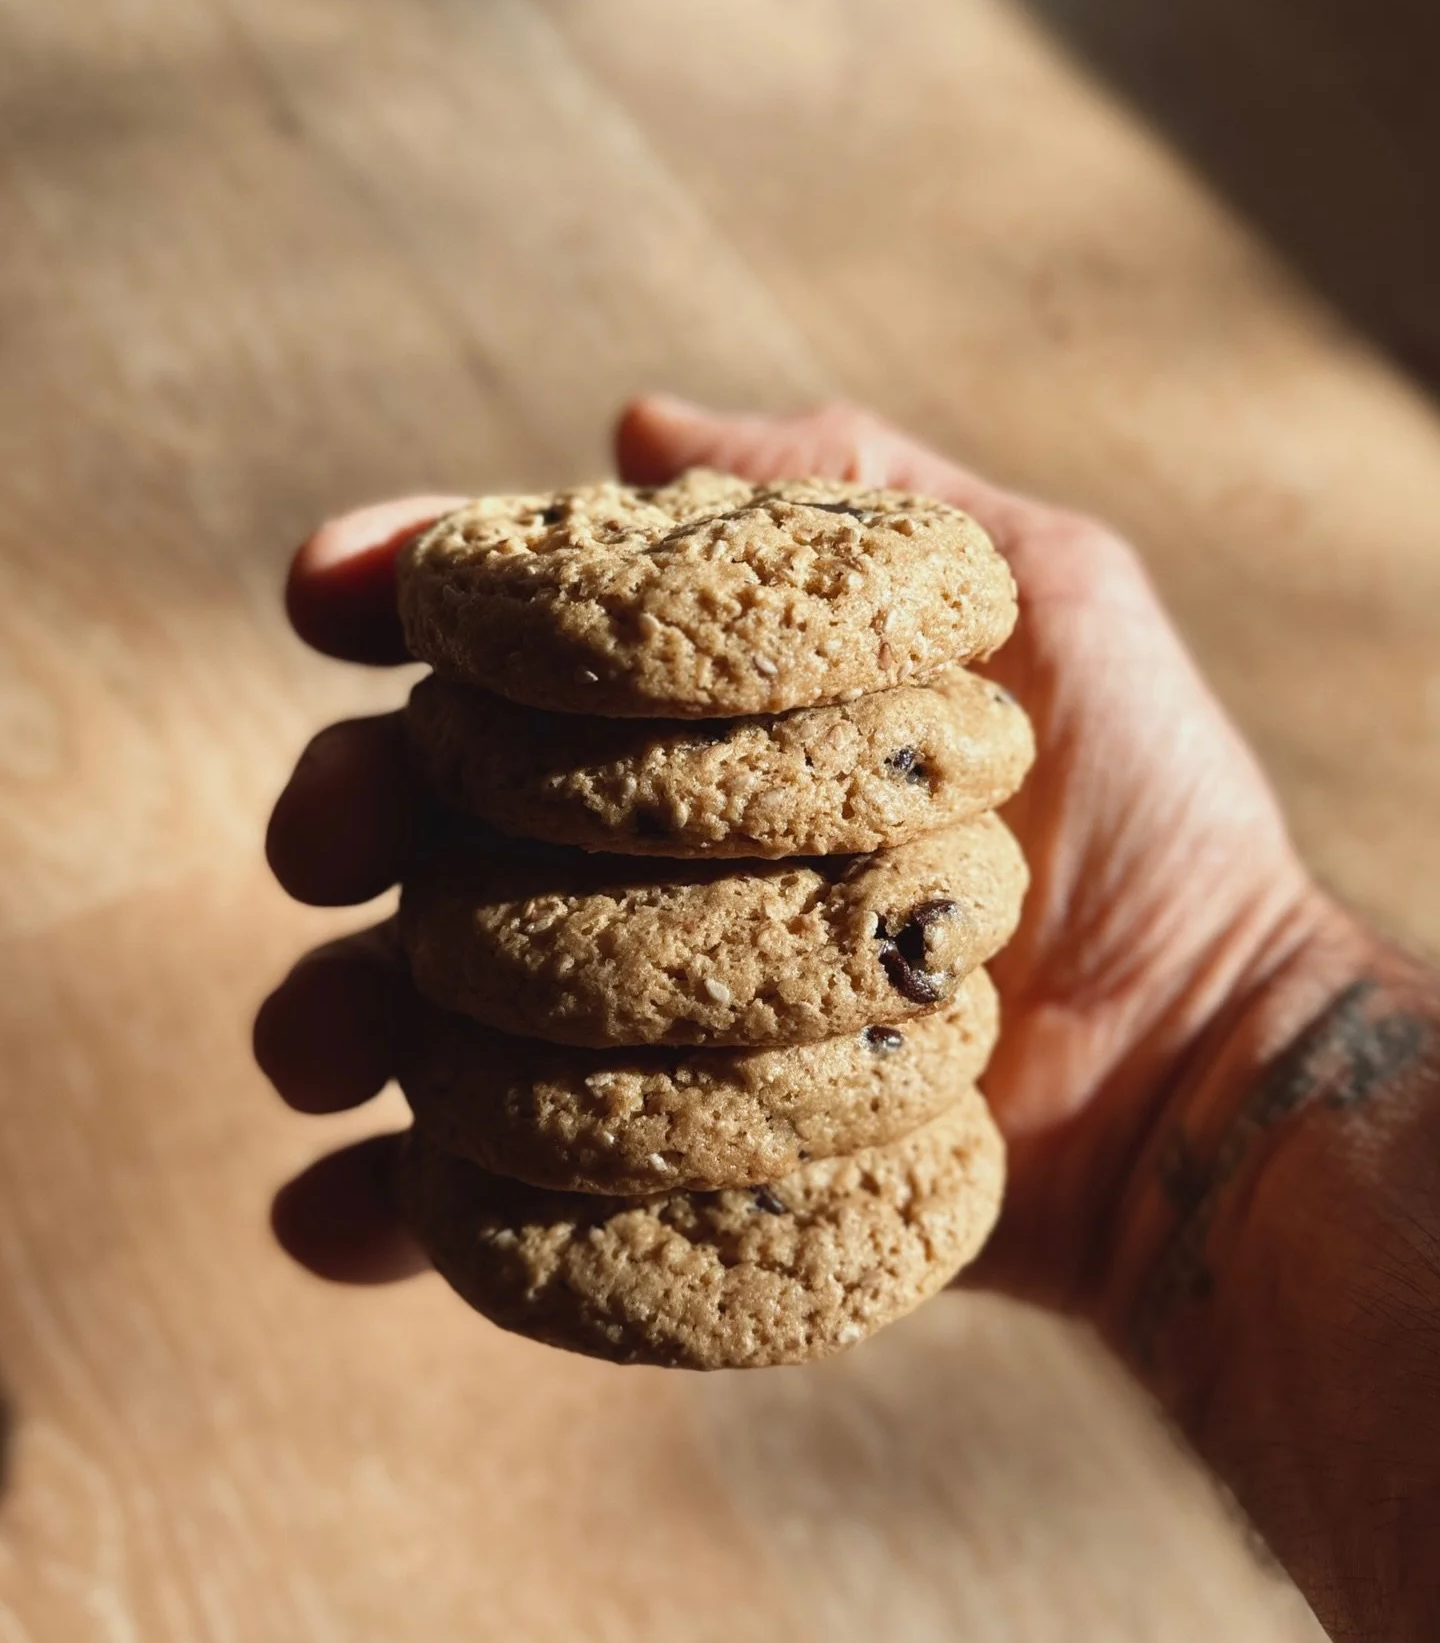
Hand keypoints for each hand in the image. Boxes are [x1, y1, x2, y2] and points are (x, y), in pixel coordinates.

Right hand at [256, 397, 1338, 1316]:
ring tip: (320, 1050)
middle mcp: (649, 863)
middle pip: (438, 823)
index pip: (520, 641)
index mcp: (704, 724)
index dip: (404, 591)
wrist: (1204, 1065)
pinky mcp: (661, 1173)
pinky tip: (336, 1220)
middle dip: (350, 810)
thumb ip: (856, 491)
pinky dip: (398, 1216)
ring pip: (433, 1011)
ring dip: (342, 1015)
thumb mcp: (1044, 599)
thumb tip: (632, 422)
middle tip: (324, 840)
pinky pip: (498, 1202)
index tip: (321, 590)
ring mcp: (644, 1024)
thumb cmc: (1149, 819)